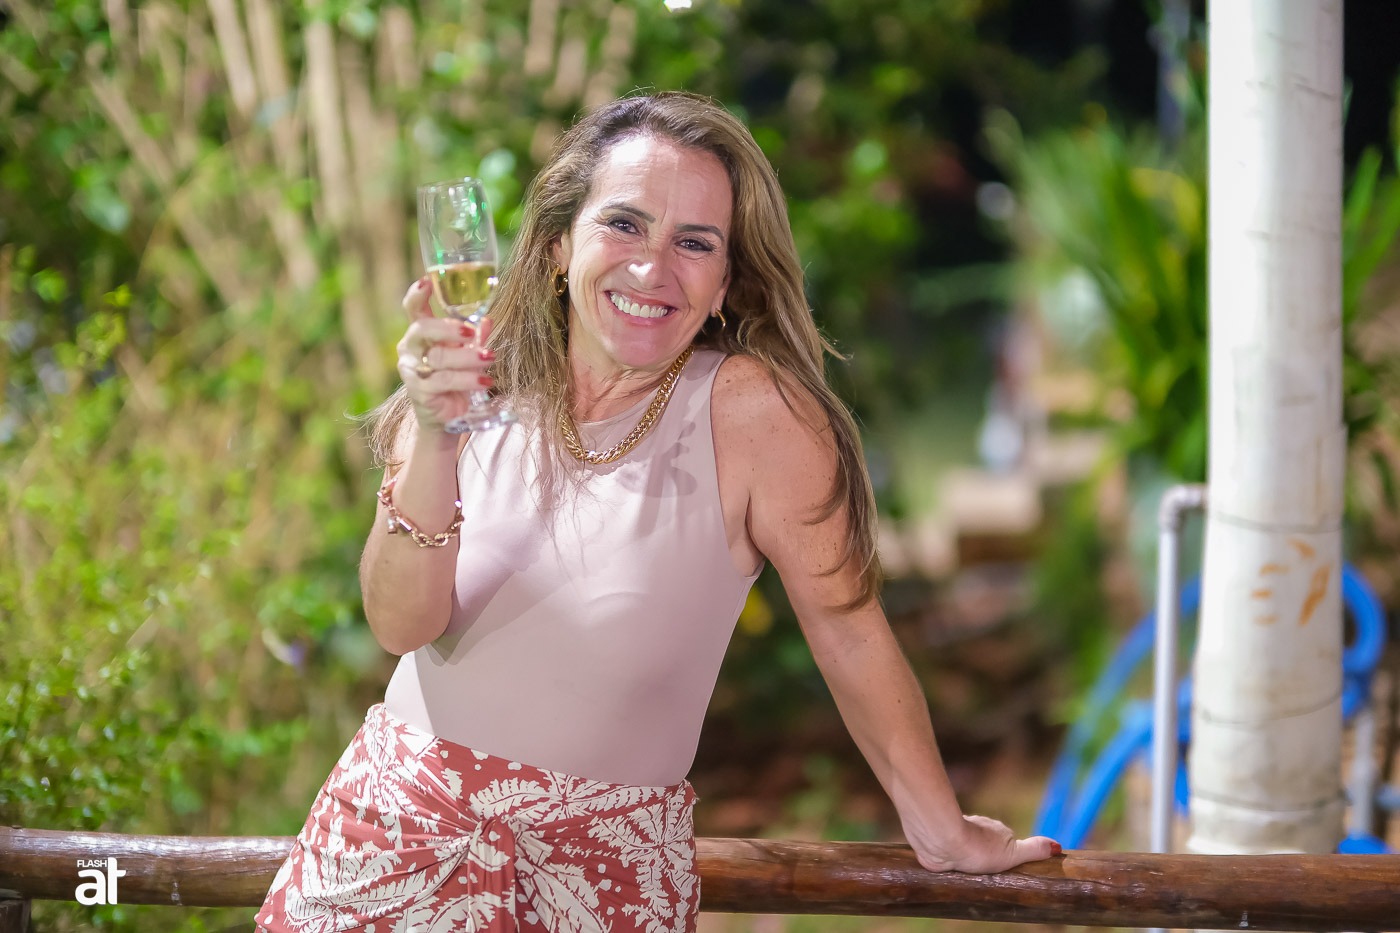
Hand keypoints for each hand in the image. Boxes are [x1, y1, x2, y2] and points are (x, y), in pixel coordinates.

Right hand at [396, 277, 495, 433]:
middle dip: (449, 328)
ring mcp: (411, 370)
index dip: (417, 294)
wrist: (446, 417)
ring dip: (468, 357)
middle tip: (472, 333)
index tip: (426, 280)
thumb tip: (487, 320)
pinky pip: (443, 380)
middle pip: (422, 329)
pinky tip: (485, 381)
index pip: (413, 309)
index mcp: (420, 333)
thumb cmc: (455, 378)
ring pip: (438, 357)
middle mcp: (410, 348)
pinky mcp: (420, 391)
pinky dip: (468, 379)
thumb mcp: (466, 354)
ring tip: (489, 358)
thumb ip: (474, 337)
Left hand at [910, 814, 1060, 873]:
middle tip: (990, 874)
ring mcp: (960, 835)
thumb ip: (1033, 850)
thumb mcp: (1012, 853)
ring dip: (969, 857)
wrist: (942, 842)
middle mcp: (980, 829)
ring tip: (971, 874)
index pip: (1008, 842)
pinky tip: (952, 868)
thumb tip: (1057, 846)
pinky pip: (950, 851)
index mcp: (999, 830)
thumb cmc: (978, 848)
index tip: (1008, 866)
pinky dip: (952, 858)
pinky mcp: (944, 842)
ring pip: (968, 847)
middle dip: (988, 857)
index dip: (1008, 855)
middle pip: (988, 844)